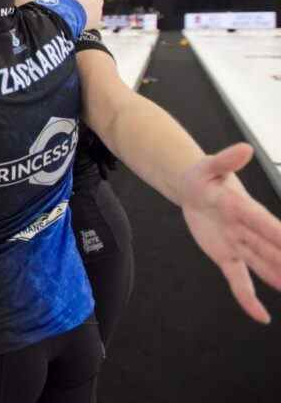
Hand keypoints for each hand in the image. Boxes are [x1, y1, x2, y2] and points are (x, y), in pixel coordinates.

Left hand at [179, 143, 280, 323]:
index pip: (269, 226)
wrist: (192, 189)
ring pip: (263, 267)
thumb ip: (225, 160)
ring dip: (279, 280)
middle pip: (274, 251)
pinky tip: (259, 315)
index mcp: (245, 208)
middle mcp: (248, 230)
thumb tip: (245, 149)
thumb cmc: (203, 176)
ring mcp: (239, 245)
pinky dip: (247, 296)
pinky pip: (239, 279)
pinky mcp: (226, 256)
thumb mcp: (208, 166)